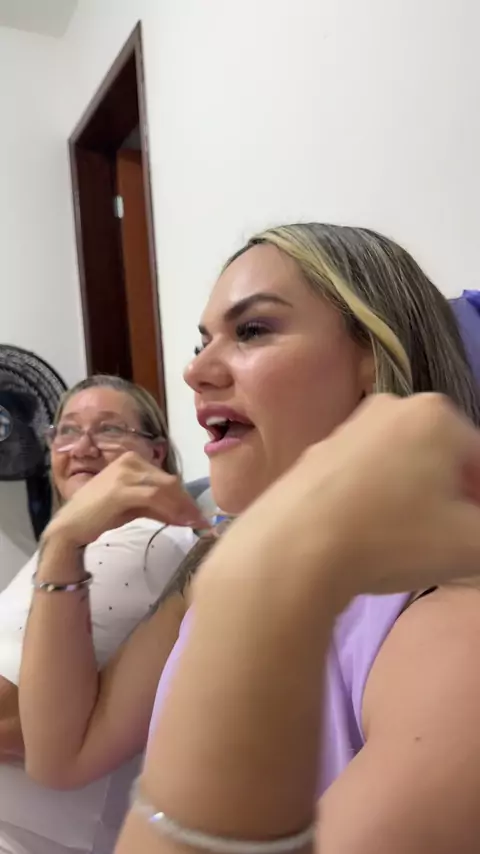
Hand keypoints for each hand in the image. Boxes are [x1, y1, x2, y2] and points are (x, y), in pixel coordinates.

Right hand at [46, 452, 208, 546]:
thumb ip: (159, 506)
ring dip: (183, 508)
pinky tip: (182, 522)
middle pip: (169, 482)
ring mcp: (125, 473)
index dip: (184, 497)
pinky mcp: (122, 489)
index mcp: (132, 459)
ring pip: (165, 489)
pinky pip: (155, 498)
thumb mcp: (134, 506)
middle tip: (202, 522)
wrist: (71, 526)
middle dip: (187, 503)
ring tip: (195, 524)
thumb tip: (187, 515)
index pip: (166, 477)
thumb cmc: (100, 515)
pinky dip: (172, 510)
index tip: (198, 515)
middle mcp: (130, 461)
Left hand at [216, 394, 479, 603]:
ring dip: (416, 500)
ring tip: (408, 545)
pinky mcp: (318, 454)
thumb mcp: (472, 544)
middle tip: (448, 542)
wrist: (290, 549)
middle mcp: (393, 406)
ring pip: (403, 467)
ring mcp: (349, 427)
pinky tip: (368, 536)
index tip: (470, 538)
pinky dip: (376, 501)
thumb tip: (472, 523)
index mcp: (438, 414)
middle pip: (445, 460)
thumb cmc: (392, 538)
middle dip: (454, 499)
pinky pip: (365, 477)